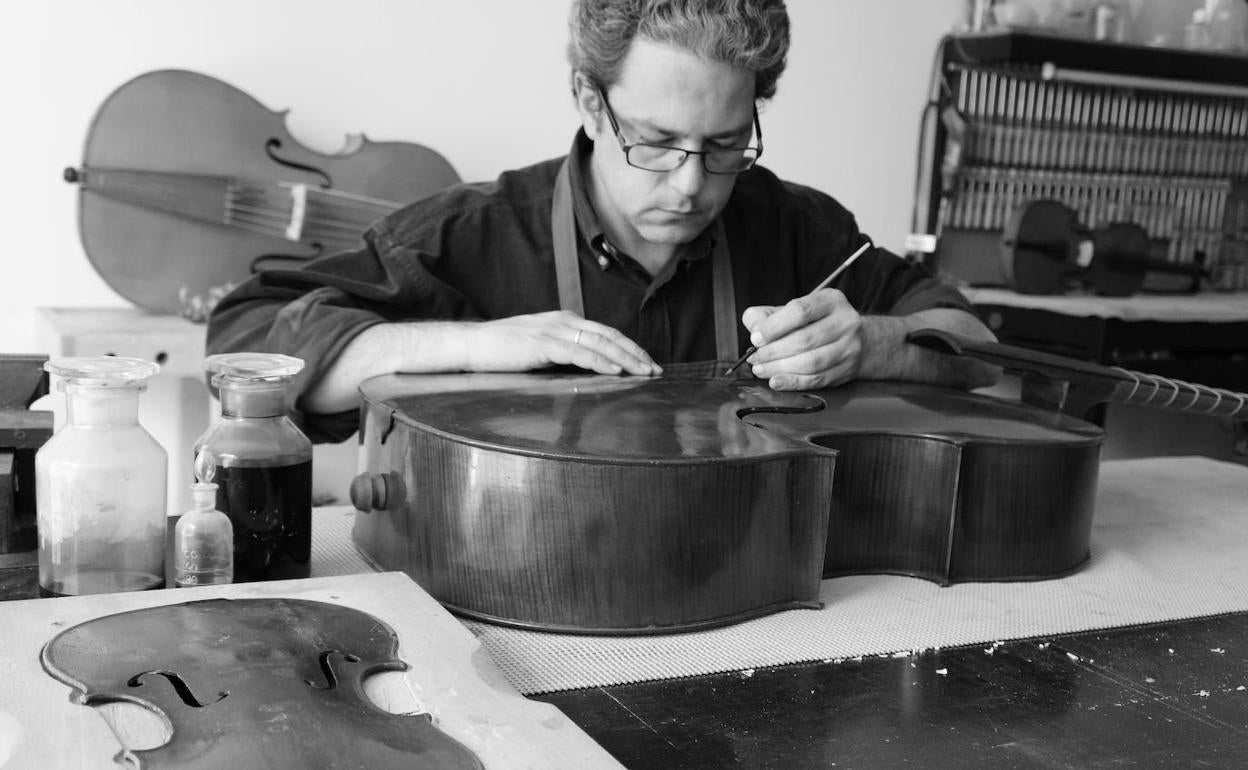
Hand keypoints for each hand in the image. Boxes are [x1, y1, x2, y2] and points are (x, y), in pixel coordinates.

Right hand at [464, 310, 660, 375]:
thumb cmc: (502, 350)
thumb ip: (563, 352)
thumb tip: (587, 368)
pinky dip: (600, 361)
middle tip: (656, 370)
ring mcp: (553, 330)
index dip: (629, 347)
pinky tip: (615, 371)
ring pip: (599, 343)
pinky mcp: (543, 344)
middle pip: (609, 336)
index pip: (605, 332)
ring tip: (644, 372)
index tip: (647, 362)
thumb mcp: (539, 347)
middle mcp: (563, 320)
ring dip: (625, 359)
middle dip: (636, 353)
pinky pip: (579, 353)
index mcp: (564, 320)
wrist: (471, 344)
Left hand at [740, 289, 862, 389]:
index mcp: (830, 300)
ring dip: (779, 368)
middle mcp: (845, 322)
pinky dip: (792, 382)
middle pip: (804, 340)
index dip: (774, 327)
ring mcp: (849, 347)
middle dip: (773, 352)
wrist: (858, 340)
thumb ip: (769, 315)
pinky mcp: (846, 370)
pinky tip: (776, 380)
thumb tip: (753, 328)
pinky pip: (816, 379)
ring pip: (810, 362)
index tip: (756, 338)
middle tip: (755, 358)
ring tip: (761, 369)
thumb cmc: (819, 323)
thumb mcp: (796, 310)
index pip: (800, 311)